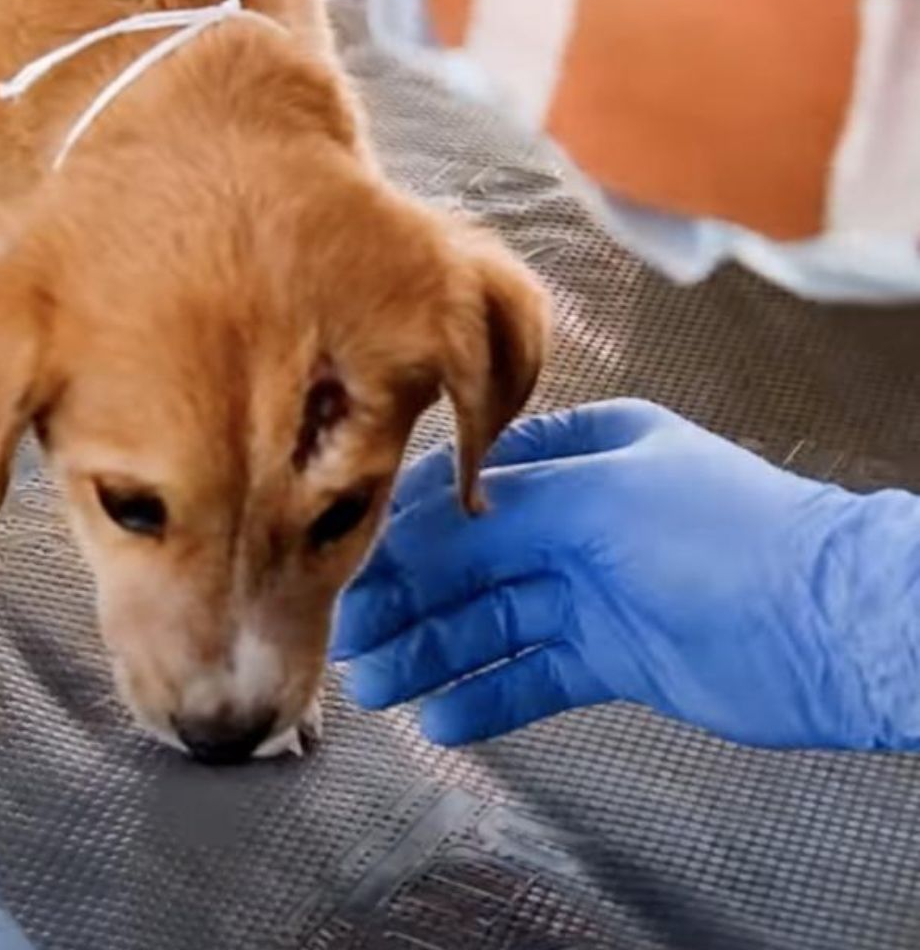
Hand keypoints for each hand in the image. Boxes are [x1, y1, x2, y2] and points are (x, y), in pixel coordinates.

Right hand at [333, 400, 919, 750]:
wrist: (829, 628)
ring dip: (431, 653)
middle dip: (405, 599)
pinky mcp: (611, 658)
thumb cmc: (725, 536)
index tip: (348, 562)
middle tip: (348, 638)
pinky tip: (442, 720)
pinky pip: (530, 675)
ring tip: (379, 688)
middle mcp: (580, 520)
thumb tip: (406, 536)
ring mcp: (595, 591)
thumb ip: (493, 518)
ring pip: (489, 622)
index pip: (468, 489)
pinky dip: (485, 697)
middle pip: (468, 562)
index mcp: (580, 457)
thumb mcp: (597, 499)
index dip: (405, 528)